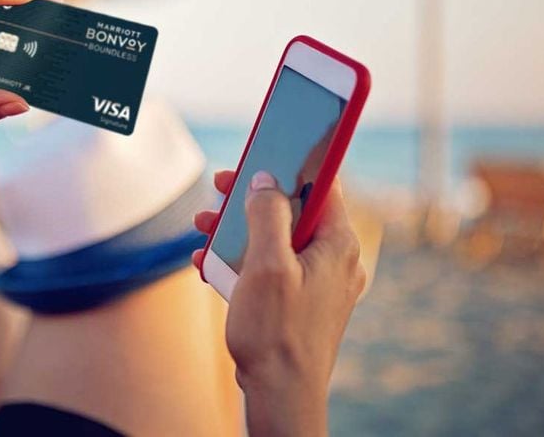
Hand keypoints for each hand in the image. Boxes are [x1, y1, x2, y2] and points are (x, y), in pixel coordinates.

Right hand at [193, 170, 364, 436]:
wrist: (282, 396)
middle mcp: (337, 260)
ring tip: (205, 228)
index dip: (291, 161)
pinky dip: (244, 259)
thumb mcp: (266, 264)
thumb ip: (267, 213)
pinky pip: (274, 266)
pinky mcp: (303, 301)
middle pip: (295, 209)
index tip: (265, 147)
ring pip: (280, 238)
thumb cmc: (276, 333)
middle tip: (219, 190)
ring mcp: (321, 282)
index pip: (323, 183)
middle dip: (252, 199)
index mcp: (338, 244)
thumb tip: (265, 179)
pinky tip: (209, 263)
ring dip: (240, 229)